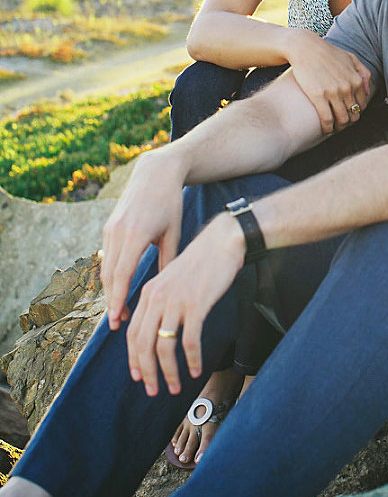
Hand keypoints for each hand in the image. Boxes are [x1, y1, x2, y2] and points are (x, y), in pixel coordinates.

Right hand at [100, 148, 184, 330]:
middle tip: (119, 324)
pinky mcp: (108, 226)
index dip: (117, 300)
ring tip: (120, 310)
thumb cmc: (170, 202)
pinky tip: (118, 288)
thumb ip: (168, 260)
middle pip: (109, 276)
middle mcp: (118, 232)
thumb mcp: (173, 232)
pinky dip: (110, 274)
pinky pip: (106, 256)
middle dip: (112, 301)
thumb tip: (165, 288)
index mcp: (135, 235)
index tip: (117, 320)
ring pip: (105, 267)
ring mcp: (110, 228)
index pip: (121, 276)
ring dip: (110, 290)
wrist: (155, 172)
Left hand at [125, 213, 244, 394]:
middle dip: (147, 372)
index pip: (133, 333)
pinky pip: (189, 341)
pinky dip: (191, 360)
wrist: (223, 242)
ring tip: (174, 387)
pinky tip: (197, 370)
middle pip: (143, 343)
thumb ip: (161, 299)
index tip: (139, 376)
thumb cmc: (201, 263)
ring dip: (168, 372)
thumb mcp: (173, 279)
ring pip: (164, 346)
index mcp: (149, 292)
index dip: (134, 358)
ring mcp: (176, 301)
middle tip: (153, 390)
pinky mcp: (196, 304)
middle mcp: (157, 297)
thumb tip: (157, 329)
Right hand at [284, 30, 371, 134]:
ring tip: (334, 128)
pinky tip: (325, 129)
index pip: (362, 105)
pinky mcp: (318, 96)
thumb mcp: (350, 57)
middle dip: (349, 122)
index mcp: (356, 80)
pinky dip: (328, 128)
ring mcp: (333, 93)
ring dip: (339, 127)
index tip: (349, 114)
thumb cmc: (326, 52)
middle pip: (353, 114)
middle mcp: (347, 88)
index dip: (356, 112)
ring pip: (342, 119)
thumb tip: (368, 90)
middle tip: (342, 123)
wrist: (305, 48)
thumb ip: (363, 72)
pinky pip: (327, 119)